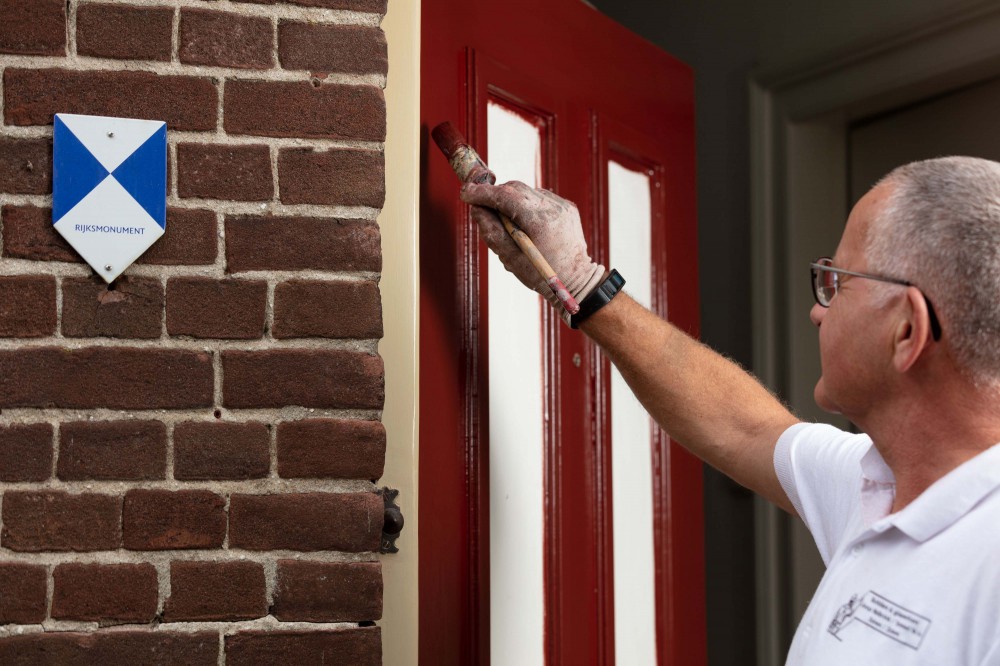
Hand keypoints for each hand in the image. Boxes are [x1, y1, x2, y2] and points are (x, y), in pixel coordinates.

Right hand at [460, 180, 604, 323]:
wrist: (576, 281)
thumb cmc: (541, 274)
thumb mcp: (510, 258)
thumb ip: (491, 231)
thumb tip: (476, 209)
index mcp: (539, 221)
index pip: (505, 196)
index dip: (482, 193)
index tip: (466, 192)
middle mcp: (553, 207)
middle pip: (515, 189)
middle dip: (494, 195)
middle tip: (480, 207)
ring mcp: (562, 205)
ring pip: (526, 192)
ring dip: (510, 201)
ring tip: (507, 224)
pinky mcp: (566, 207)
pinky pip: (539, 198)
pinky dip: (526, 205)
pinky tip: (525, 224)